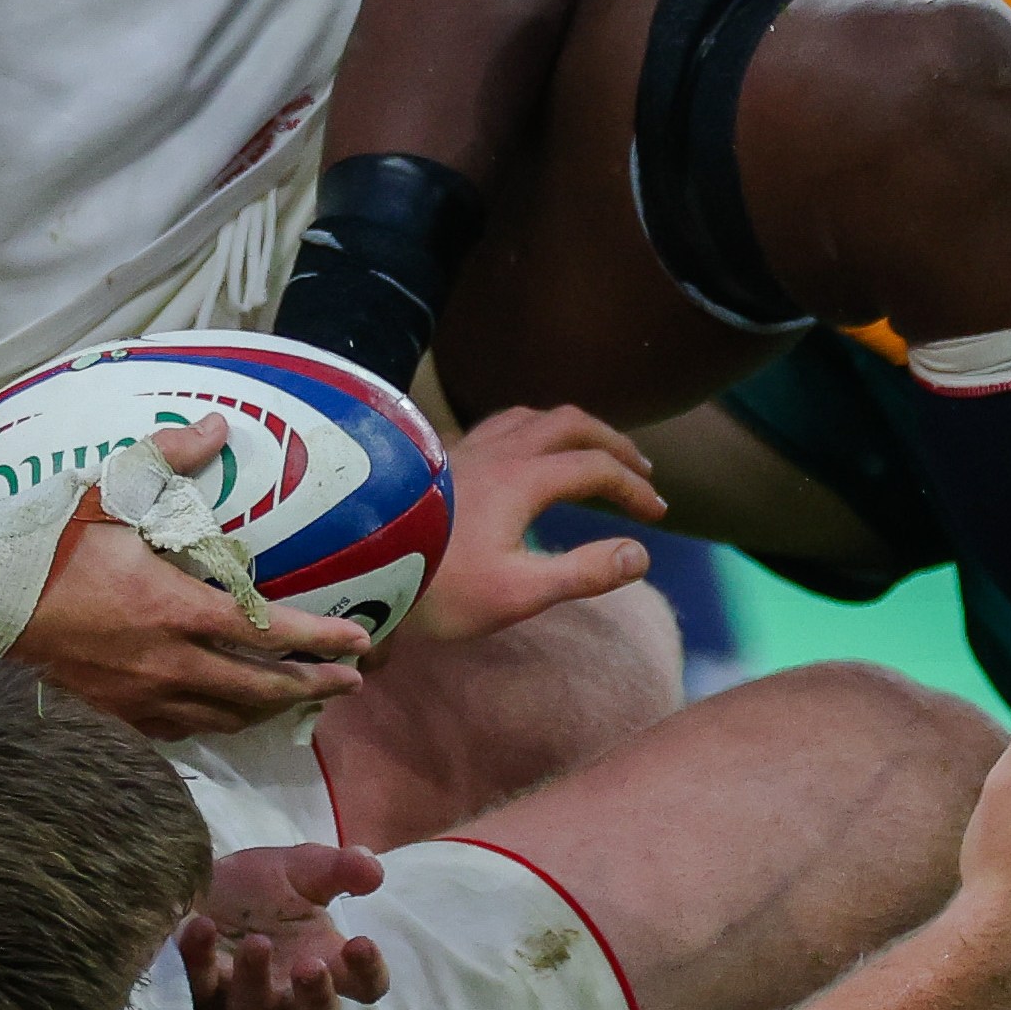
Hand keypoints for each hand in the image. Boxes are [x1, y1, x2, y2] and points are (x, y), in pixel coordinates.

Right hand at [13, 439, 374, 738]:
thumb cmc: (44, 548)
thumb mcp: (107, 492)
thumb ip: (168, 459)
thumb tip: (217, 424)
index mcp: (176, 609)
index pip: (268, 633)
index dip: (320, 641)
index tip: (360, 643)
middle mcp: (170, 665)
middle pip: (261, 690)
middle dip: (313, 688)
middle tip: (351, 682)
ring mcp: (143, 701)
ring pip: (226, 717)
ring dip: (270, 711)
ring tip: (300, 702)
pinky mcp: (117, 720)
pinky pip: (183, 731)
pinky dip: (217, 721)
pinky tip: (226, 713)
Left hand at [175, 842, 391, 1009]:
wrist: (194, 882)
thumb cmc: (257, 889)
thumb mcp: (300, 870)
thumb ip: (338, 870)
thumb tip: (374, 870)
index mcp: (325, 963)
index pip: (363, 987)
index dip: (368, 974)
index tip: (361, 942)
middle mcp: (288, 992)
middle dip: (316, 998)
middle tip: (311, 966)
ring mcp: (241, 997)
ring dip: (257, 978)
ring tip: (256, 942)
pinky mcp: (198, 990)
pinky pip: (200, 987)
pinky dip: (202, 958)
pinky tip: (204, 927)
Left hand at [400, 404, 664, 649]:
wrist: (353, 565)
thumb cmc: (436, 588)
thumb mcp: (517, 592)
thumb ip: (583, 572)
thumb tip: (641, 554)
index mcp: (524, 480)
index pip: (597, 468)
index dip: (634, 488)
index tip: (657, 515)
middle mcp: (497, 451)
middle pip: (570, 424)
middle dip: (612, 443)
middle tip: (639, 470)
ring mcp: (464, 449)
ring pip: (530, 416)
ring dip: (571, 430)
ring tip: (588, 452)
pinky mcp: (439, 458)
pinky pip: (497, 425)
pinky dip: (530, 432)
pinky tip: (518, 458)